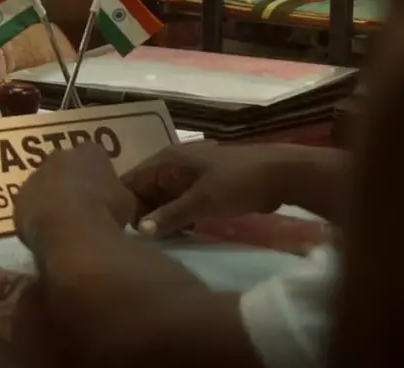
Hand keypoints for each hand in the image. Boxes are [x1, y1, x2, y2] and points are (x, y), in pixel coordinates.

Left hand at [14, 143, 138, 249]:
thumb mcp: (126, 202)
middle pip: (65, 166)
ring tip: (63, 221)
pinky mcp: (20, 200)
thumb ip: (117, 194)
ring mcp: (36, 176)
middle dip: (71, 181)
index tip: (103, 191)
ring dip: (51, 198)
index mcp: (90, 151)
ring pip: (44, 185)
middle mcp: (59, 157)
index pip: (94, 155)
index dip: (98, 173)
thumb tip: (115, 201)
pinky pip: (30, 206)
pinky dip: (37, 216)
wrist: (72, 230)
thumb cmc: (106, 211)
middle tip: (82, 204)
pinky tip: (48, 232)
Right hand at [122, 142, 326, 236]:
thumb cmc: (237, 183)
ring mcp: (189, 174)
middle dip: (143, 214)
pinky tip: (181, 235)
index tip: (123, 232)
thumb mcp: (201, 201)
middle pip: (145, 190)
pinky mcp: (204, 185)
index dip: (125, 205)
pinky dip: (178, 216)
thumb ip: (169, 215)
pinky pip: (181, 201)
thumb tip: (140, 231)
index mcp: (167, 160)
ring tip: (160, 243)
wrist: (280, 174)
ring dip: (162, 217)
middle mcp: (173, 164)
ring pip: (163, 197)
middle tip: (143, 243)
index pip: (131, 180)